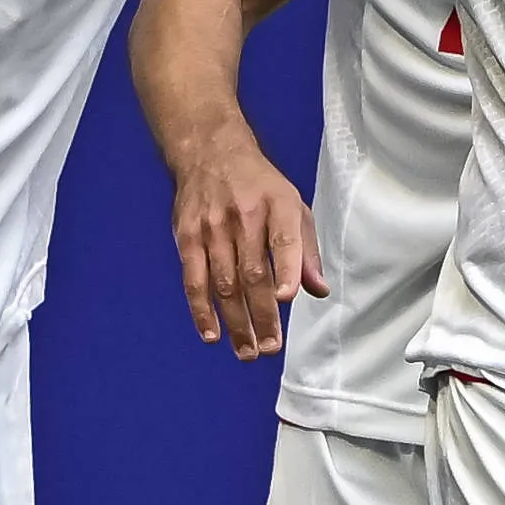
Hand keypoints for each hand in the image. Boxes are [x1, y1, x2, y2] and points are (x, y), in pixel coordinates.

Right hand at [173, 129, 325, 358]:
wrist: (209, 152)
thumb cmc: (259, 187)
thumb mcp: (292, 206)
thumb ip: (306, 250)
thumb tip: (318, 290)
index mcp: (277, 206)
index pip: (282, 240)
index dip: (286, 270)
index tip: (287, 298)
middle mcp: (243, 216)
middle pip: (253, 273)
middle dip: (262, 314)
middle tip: (270, 346)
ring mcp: (212, 227)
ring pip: (224, 283)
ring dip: (236, 322)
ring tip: (248, 351)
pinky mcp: (187, 236)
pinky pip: (194, 279)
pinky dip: (201, 309)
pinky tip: (212, 334)